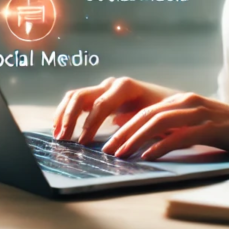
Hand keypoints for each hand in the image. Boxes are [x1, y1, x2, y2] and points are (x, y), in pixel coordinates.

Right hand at [53, 77, 176, 143]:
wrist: (171, 102)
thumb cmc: (166, 112)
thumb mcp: (156, 120)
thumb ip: (138, 127)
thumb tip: (118, 143)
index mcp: (126, 87)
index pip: (102, 103)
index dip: (90, 123)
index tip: (83, 143)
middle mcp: (112, 84)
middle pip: (82, 96)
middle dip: (70, 118)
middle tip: (63, 140)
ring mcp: (104, 88)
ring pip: (75, 96)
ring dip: (63, 115)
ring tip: (58, 136)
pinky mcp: (99, 96)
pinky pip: (77, 101)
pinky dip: (66, 113)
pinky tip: (61, 129)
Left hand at [100, 92, 228, 160]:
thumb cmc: (226, 129)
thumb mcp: (196, 123)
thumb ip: (174, 126)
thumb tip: (144, 136)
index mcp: (181, 100)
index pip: (145, 110)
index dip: (124, 125)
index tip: (108, 141)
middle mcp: (187, 102)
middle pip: (147, 115)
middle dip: (124, 133)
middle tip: (107, 151)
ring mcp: (199, 113)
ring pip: (159, 122)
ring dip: (136, 139)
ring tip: (121, 155)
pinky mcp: (210, 127)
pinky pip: (180, 136)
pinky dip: (161, 146)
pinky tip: (148, 157)